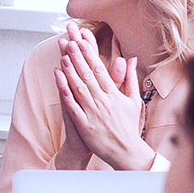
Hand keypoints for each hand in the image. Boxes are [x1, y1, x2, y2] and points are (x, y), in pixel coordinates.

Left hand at [55, 25, 154, 170]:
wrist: (127, 152)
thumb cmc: (129, 127)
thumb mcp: (134, 101)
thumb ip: (130, 79)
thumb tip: (130, 59)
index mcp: (114, 95)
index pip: (100, 70)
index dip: (90, 55)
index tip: (82, 40)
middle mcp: (104, 102)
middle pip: (88, 76)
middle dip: (78, 57)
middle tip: (69, 41)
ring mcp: (94, 113)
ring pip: (80, 88)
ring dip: (71, 71)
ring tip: (63, 55)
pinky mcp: (85, 125)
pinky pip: (73, 106)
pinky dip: (66, 92)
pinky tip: (59, 81)